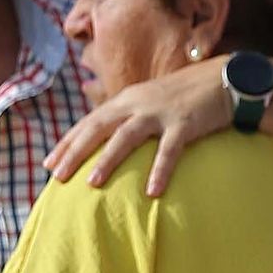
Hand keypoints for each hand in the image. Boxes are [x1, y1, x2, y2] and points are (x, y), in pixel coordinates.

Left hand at [44, 58, 229, 194]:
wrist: (224, 80)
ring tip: (92, 183)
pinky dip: (159, 170)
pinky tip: (152, 192)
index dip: (67, 142)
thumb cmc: (187, 98)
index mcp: (126, 100)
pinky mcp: (184, 123)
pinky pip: (169, 150)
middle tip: (56, 176)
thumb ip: (132, 121)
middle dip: (75, 151)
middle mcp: (136, 103)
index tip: (48, 164)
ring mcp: (159, 112)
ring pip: (125, 136)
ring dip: (108, 160)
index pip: (89, 122)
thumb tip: (113, 146)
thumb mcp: (152, 105)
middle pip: (97, 127)